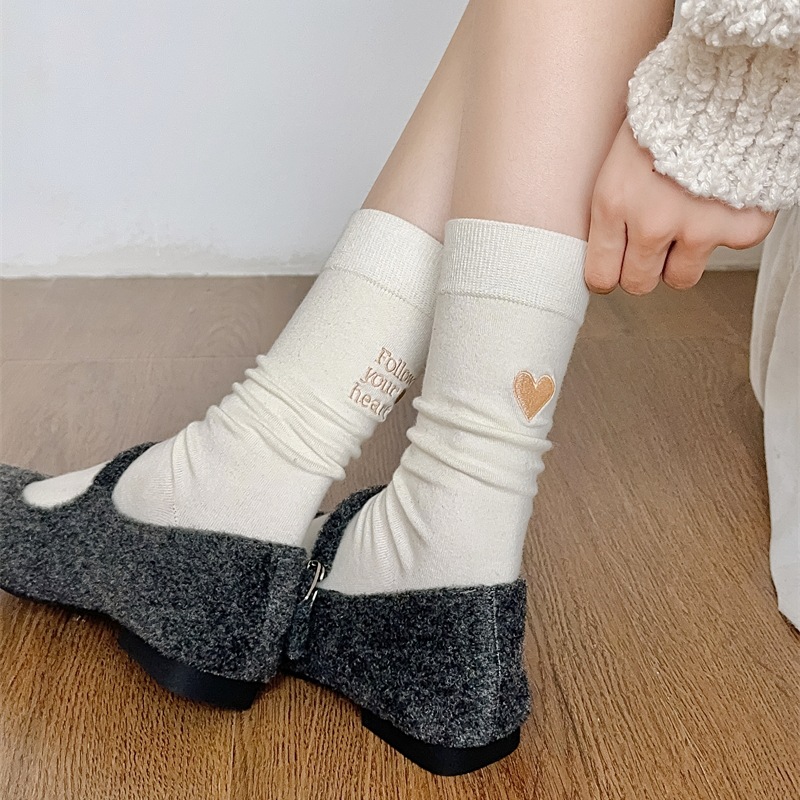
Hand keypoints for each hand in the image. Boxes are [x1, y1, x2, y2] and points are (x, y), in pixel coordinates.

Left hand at [585, 120, 775, 294]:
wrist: (730, 80)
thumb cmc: (669, 113)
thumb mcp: (619, 159)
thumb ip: (612, 211)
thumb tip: (605, 255)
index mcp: (614, 205)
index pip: (601, 276)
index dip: (608, 274)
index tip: (614, 269)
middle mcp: (652, 224)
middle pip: (639, 283)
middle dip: (644, 268)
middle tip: (654, 242)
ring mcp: (699, 229)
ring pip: (680, 278)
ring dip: (682, 258)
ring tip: (687, 220)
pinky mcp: (740, 227)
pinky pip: (728, 250)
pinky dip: (728, 229)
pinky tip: (722, 198)